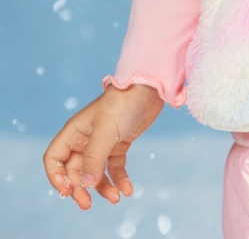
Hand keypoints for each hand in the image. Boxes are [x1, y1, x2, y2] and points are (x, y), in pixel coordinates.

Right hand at [43, 83, 163, 209]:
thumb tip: (86, 185)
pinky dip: (119, 179)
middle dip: (81, 189)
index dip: (56, 177)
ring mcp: (102, 143)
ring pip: (95, 173)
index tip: (67, 191)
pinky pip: (114, 167)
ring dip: (103, 187)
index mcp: (74, 132)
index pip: (54, 158)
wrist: (149, 88)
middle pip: (75, 171)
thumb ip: (93, 159)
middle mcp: (85, 139)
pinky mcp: (119, 144)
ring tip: (116, 198)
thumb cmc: (122, 103)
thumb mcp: (105, 131)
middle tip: (89, 204)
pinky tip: (127, 189)